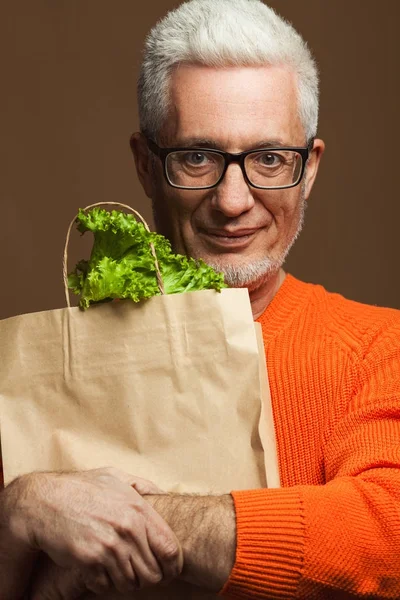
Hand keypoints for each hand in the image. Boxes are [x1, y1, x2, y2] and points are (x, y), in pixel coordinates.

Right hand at [9, 467, 182, 594]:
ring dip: (126, 581)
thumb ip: (143, 486)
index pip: (170, 548)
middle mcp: (128, 528)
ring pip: (131, 583)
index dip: (173, 565)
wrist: (44, 502)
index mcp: (139, 509)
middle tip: (138, 572)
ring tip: (117, 569)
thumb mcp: (115, 477)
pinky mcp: (90, 561)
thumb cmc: (81, 488)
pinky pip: (107, 586)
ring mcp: (109, 546)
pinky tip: (98, 569)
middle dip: (148, 577)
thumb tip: (163, 495)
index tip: (169, 571)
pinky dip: (104, 582)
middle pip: (153, 573)